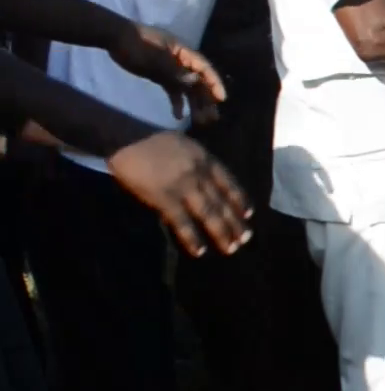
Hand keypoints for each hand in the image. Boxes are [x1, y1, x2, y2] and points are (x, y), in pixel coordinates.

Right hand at [105, 131, 251, 257]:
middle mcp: (200, 174)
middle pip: (222, 202)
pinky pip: (182, 222)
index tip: (249, 214)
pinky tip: (200, 251)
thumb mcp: (186, 145)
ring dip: (221, 232)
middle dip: (235, 222)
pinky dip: (192, 238)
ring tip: (231, 248)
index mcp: (206, 159)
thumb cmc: (153, 141)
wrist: (128, 139)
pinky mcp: (165, 199)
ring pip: (208, 213)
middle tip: (246, 239)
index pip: (229, 183)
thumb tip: (207, 182)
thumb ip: (198, 162)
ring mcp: (184, 187)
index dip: (240, 200)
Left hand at [107, 24, 225, 123]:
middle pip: (198, 82)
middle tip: (212, 118)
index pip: (204, 68)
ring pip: (187, 88)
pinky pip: (173, 91)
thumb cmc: (135, 44)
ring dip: (193, 104)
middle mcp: (181, 62)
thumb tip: (196, 82)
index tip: (221, 99)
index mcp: (183, 52)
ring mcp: (171, 69)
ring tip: (199, 121)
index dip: (214, 83)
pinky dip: (176, 102)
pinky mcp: (160, 75)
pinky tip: (177, 116)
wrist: (113, 37)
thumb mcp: (155, 58)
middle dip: (206, 100)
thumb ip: (174, 71)